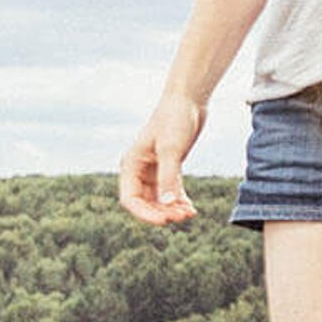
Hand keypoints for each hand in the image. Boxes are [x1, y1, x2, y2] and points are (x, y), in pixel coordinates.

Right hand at [119, 93, 204, 224]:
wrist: (189, 100)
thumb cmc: (175, 119)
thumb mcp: (171, 149)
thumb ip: (169, 177)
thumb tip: (168, 204)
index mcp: (130, 165)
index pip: (130, 199)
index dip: (145, 214)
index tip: (165, 221)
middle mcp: (138, 169)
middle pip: (145, 202)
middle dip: (162, 212)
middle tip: (182, 217)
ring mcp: (153, 169)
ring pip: (158, 198)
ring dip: (171, 208)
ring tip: (189, 214)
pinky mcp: (168, 167)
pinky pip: (170, 191)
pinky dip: (179, 200)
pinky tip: (191, 208)